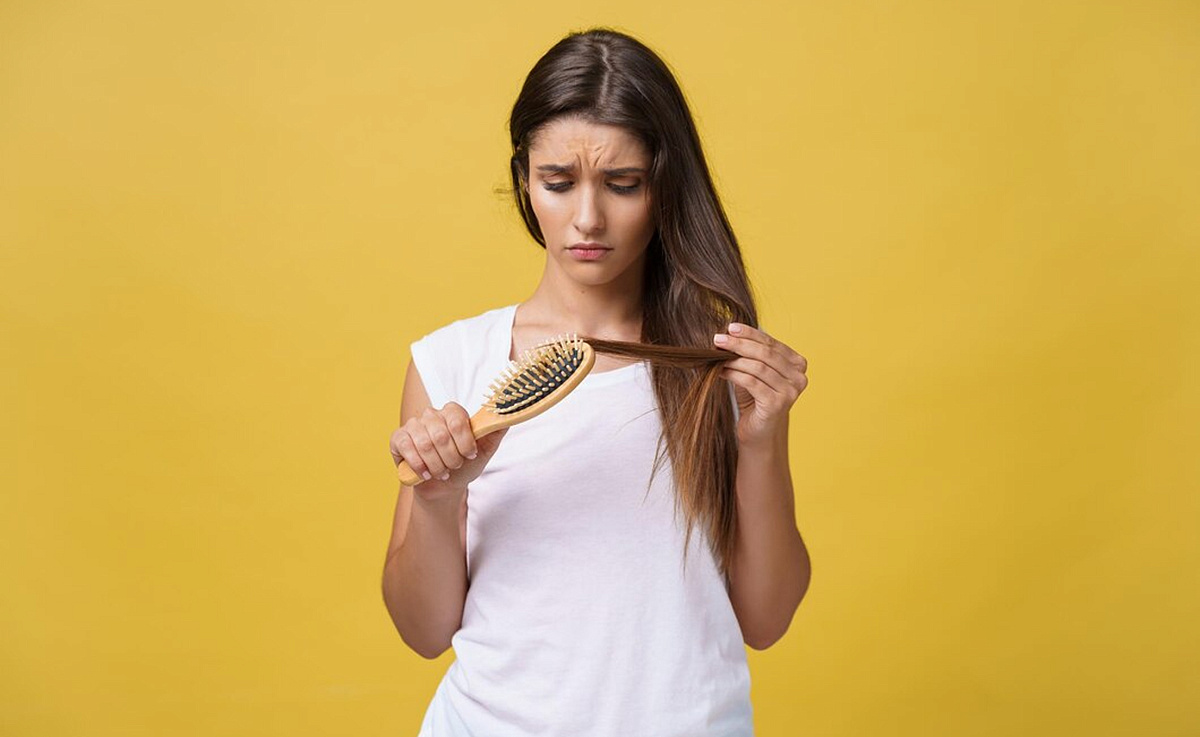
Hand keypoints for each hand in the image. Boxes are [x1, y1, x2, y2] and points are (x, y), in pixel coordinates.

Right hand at [389, 402, 508, 497]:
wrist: (444, 486)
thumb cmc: (464, 465)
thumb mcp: (485, 450)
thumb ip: (495, 431)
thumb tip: (508, 414)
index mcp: (452, 412)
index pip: (458, 419)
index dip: (465, 442)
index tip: (470, 455)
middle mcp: (432, 414)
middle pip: (441, 434)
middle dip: (451, 458)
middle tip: (454, 467)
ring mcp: (413, 425)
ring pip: (425, 443)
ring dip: (436, 465)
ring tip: (442, 473)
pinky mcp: (398, 438)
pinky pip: (407, 447)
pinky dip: (419, 465)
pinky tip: (426, 474)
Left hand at [712, 322, 807, 447]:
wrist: (758, 431)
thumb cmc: (755, 398)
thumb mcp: (754, 371)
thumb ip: (749, 353)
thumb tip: (729, 333)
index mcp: (798, 364)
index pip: (771, 343)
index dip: (750, 333)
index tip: (730, 328)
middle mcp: (799, 377)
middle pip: (765, 353)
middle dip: (739, 344)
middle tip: (718, 339)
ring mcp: (791, 392)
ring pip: (758, 367)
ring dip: (734, 359)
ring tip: (717, 356)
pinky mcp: (777, 404)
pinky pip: (752, 382)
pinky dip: (734, 374)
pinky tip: (721, 371)